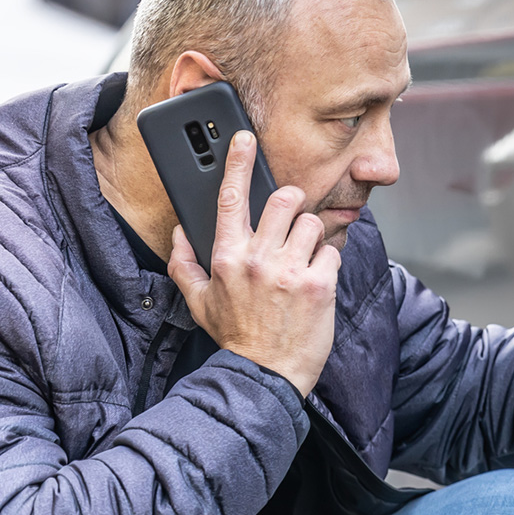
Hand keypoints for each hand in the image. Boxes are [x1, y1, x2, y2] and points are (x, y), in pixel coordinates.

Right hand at [168, 131, 338, 394]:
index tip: (244, 139)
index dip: (237, 163)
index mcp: (227, 257)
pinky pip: (332, 252)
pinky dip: (327, 263)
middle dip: (291, 205)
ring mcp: (290, 271)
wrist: (265, 376)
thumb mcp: (198, 303)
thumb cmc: (235, 338)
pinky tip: (316, 282)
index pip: (230, 198)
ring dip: (311, 237)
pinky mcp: (319, 285)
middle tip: (290, 224)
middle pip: (284, 200)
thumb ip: (184, 263)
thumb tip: (181, 233)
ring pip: (312, 223)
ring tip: (302, 261)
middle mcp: (258, 259)